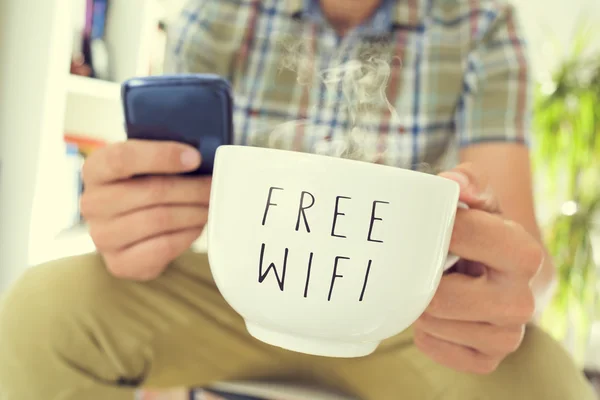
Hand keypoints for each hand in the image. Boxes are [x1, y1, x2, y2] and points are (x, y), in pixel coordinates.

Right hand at [80, 140, 209, 280]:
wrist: (134, 229)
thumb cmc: (145, 187)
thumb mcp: (148, 166)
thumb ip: (166, 157)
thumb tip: (203, 158)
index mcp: (96, 169)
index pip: (122, 158)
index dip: (162, 156)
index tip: (195, 157)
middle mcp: (91, 203)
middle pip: (151, 192)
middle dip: (191, 188)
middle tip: (214, 186)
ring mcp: (102, 236)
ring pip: (160, 219)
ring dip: (194, 211)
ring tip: (210, 205)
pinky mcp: (118, 263)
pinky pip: (162, 247)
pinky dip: (187, 235)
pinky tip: (197, 226)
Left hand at [413, 163, 543, 373]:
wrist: (502, 276)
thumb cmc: (483, 234)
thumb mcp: (481, 202)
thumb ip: (468, 182)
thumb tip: (452, 183)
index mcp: (523, 255)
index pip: (462, 237)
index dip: (434, 230)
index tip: (424, 227)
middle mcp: (521, 301)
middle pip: (441, 297)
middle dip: (423, 279)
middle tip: (423, 266)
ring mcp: (507, 336)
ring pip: (433, 325)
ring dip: (421, 305)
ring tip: (433, 287)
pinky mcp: (487, 359)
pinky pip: (434, 348)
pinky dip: (425, 331)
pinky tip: (436, 314)